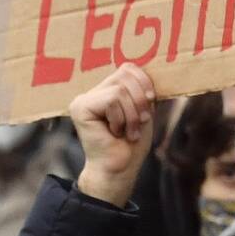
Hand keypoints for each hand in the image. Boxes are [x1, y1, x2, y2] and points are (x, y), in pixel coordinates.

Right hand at [70, 64, 156, 207]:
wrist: (120, 167)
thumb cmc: (132, 142)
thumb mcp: (144, 110)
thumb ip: (142, 90)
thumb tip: (154, 67)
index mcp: (106, 91)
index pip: (128, 68)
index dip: (145, 81)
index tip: (152, 101)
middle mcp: (92, 92)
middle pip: (125, 75)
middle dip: (141, 100)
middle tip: (141, 121)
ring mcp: (83, 99)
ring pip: (120, 90)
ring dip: (132, 114)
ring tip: (128, 131)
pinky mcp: (80, 107)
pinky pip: (112, 100)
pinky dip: (122, 118)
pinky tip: (115, 133)